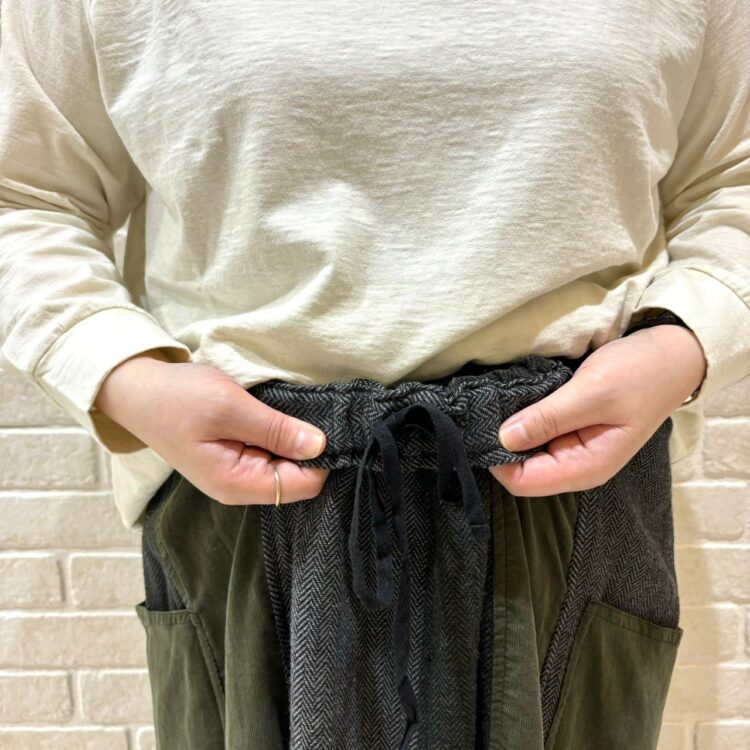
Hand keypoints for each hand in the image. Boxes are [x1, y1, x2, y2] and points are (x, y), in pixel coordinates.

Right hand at [94, 349, 329, 504]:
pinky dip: (279, 435)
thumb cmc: (178, 397)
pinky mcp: (235, 458)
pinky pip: (271, 453)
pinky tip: (273, 414)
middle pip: (297, 478)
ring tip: (288, 408)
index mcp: (237, 484)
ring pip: (286, 465)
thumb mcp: (230, 407)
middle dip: (307, 448)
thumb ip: (276, 429)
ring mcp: (236, 474)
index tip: (324, 425)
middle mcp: (239, 488)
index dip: (320, 458)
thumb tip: (320, 445)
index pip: (303, 485)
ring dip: (292, 439)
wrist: (136, 389)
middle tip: (307, 409)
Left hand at [489, 325, 706, 496]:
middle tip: (486, 408)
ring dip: (510, 430)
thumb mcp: (593, 392)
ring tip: (499, 400)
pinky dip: (522, 419)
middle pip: (520, 470)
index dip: (497, 459)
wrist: (670, 356)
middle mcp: (576, 466)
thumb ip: (548, 418)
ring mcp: (573, 450)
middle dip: (500, 443)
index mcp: (586, 468)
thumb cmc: (639, 374)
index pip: (523, 482)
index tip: (482, 425)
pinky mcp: (570, 431)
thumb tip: (503, 438)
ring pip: (524, 452)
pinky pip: (535, 434)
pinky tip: (515, 399)